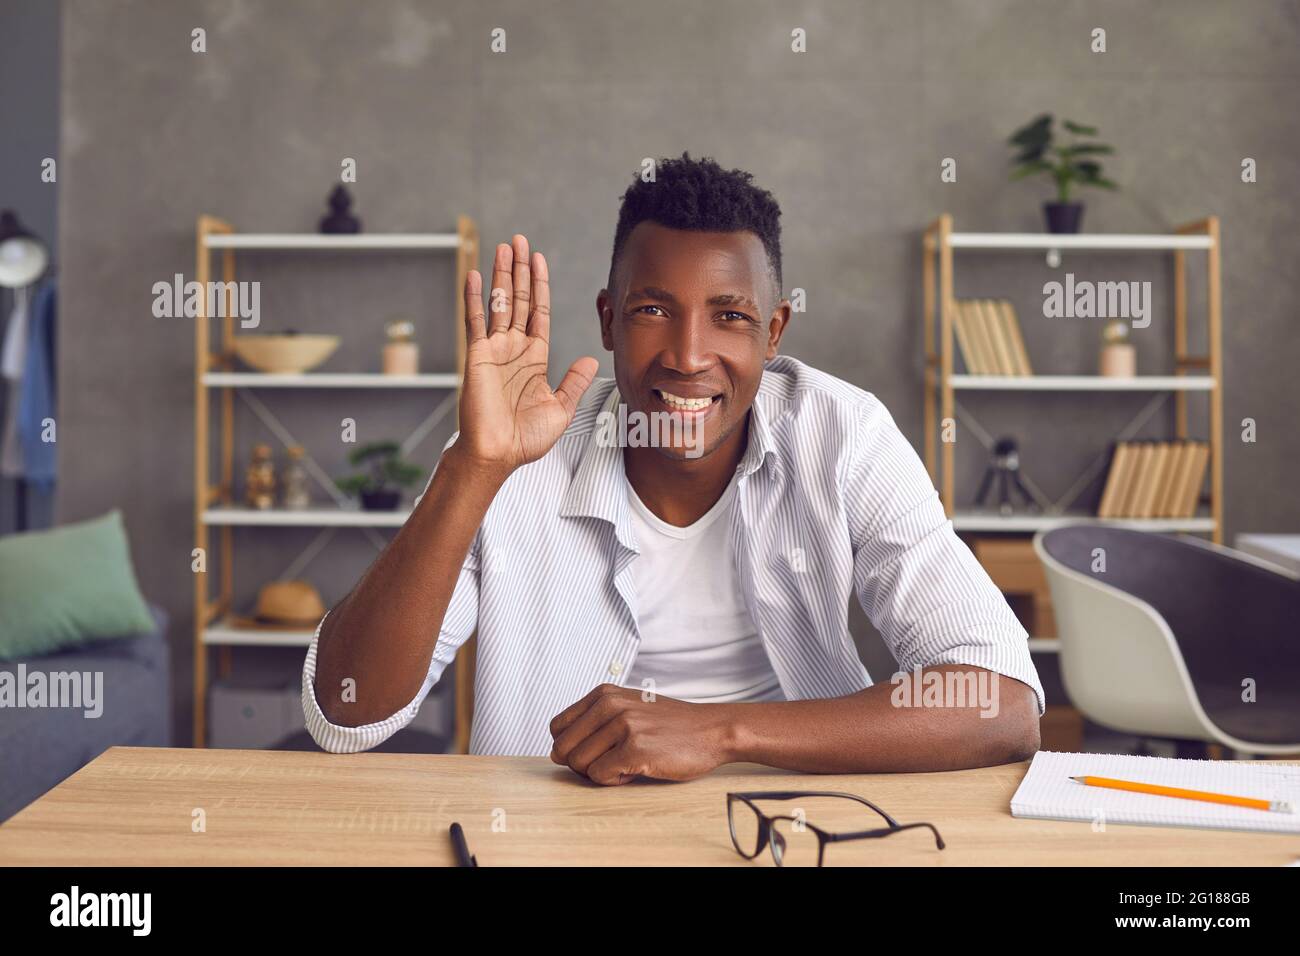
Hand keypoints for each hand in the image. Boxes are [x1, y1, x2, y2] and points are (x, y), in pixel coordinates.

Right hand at [455, 234, 598, 474]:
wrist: (499, 454)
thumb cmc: (526, 438)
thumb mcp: (560, 408)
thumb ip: (573, 381)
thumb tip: (589, 359)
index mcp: (534, 358)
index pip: (538, 312)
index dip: (539, 285)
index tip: (538, 260)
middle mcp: (513, 348)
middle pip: (518, 299)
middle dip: (520, 270)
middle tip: (519, 240)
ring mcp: (494, 350)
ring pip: (499, 302)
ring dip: (502, 274)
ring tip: (504, 246)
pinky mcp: (477, 355)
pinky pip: (475, 320)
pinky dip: (475, 296)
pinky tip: (477, 274)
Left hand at [548, 684, 737, 784]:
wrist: (712, 730)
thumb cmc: (670, 725)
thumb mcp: (629, 707)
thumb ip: (594, 721)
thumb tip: (557, 752)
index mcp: (604, 693)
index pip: (557, 727)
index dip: (570, 746)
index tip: (594, 751)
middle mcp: (610, 705)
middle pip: (563, 748)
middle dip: (580, 764)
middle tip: (609, 763)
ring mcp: (623, 726)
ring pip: (579, 765)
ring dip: (600, 773)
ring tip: (626, 763)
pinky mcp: (635, 749)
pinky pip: (600, 776)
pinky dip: (614, 781)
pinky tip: (636, 770)